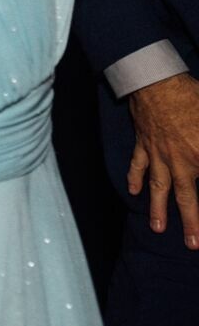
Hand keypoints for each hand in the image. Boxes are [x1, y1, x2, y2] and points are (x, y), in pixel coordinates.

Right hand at [127, 71, 198, 248]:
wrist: (155, 82)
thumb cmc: (191, 98)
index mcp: (198, 158)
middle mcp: (178, 162)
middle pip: (185, 198)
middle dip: (190, 222)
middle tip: (193, 244)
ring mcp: (158, 154)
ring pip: (159, 187)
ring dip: (159, 209)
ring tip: (157, 228)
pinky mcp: (143, 143)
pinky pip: (138, 165)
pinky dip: (135, 179)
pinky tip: (132, 191)